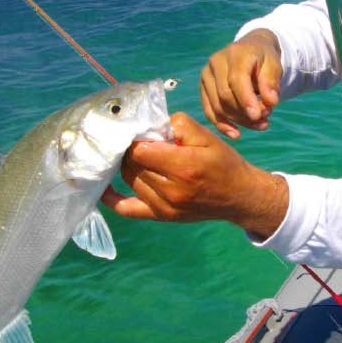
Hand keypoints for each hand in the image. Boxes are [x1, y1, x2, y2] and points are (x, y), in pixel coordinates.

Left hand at [101, 112, 288, 239]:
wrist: (238, 196)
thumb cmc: (223, 163)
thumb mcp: (208, 137)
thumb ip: (180, 126)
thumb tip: (154, 125)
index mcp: (184, 167)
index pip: (141, 150)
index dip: (137, 139)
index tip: (141, 132)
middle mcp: (172, 190)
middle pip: (133, 165)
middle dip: (131, 150)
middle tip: (137, 142)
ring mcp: (165, 207)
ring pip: (130, 180)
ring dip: (127, 166)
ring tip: (133, 155)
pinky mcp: (161, 217)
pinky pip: (128, 210)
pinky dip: (112, 199)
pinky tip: (102, 188)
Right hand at [199, 29, 282, 138]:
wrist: (251, 48)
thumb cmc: (264, 58)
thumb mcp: (274, 65)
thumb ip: (271, 82)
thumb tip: (270, 102)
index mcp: (235, 53)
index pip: (236, 80)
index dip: (246, 100)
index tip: (258, 116)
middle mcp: (215, 62)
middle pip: (225, 96)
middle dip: (245, 113)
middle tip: (265, 121)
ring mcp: (206, 75)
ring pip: (217, 106)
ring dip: (238, 121)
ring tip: (259, 125)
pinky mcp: (203, 87)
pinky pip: (209, 110)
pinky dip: (222, 125)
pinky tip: (236, 134)